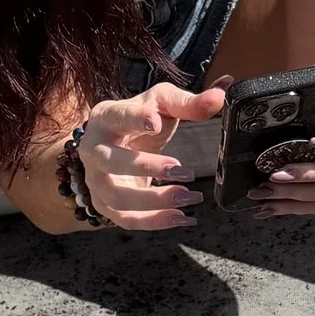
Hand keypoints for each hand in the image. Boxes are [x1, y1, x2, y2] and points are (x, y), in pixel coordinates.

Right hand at [74, 81, 224, 229]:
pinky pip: (127, 219)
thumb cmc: (139, 118)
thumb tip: (221, 93)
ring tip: (189, 197)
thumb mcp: (162, 104)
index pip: (118, 116)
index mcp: (105, 117)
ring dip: (154, 201)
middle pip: (111, 161)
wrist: (114, 142)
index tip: (155, 122)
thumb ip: (189, 102)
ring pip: (117, 197)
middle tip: (183, 171)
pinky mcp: (105, 204)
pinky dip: (155, 222)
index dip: (135, 120)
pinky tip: (183, 217)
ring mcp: (96, 180)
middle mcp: (93, 150)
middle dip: (146, 168)